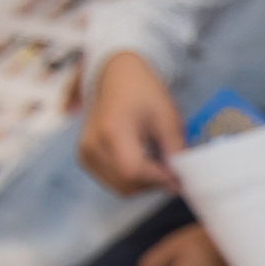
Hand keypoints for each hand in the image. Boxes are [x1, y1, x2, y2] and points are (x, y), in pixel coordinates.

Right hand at [79, 52, 184, 194]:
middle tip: (172, 170)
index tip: (178, 177)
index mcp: (111, 130)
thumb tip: (180, 179)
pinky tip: (143, 161)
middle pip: (126, 184)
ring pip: (119, 187)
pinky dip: (131, 179)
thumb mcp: (168, 117)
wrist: (117, 78)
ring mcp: (85, 153)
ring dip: (144, 183)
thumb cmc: (144, 93)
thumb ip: (174, 150)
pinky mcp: (85, 158)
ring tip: (158, 163)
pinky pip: (112, 181)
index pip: (133, 171)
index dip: (158, 180)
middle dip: (153, 183)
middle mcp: (92, 144)